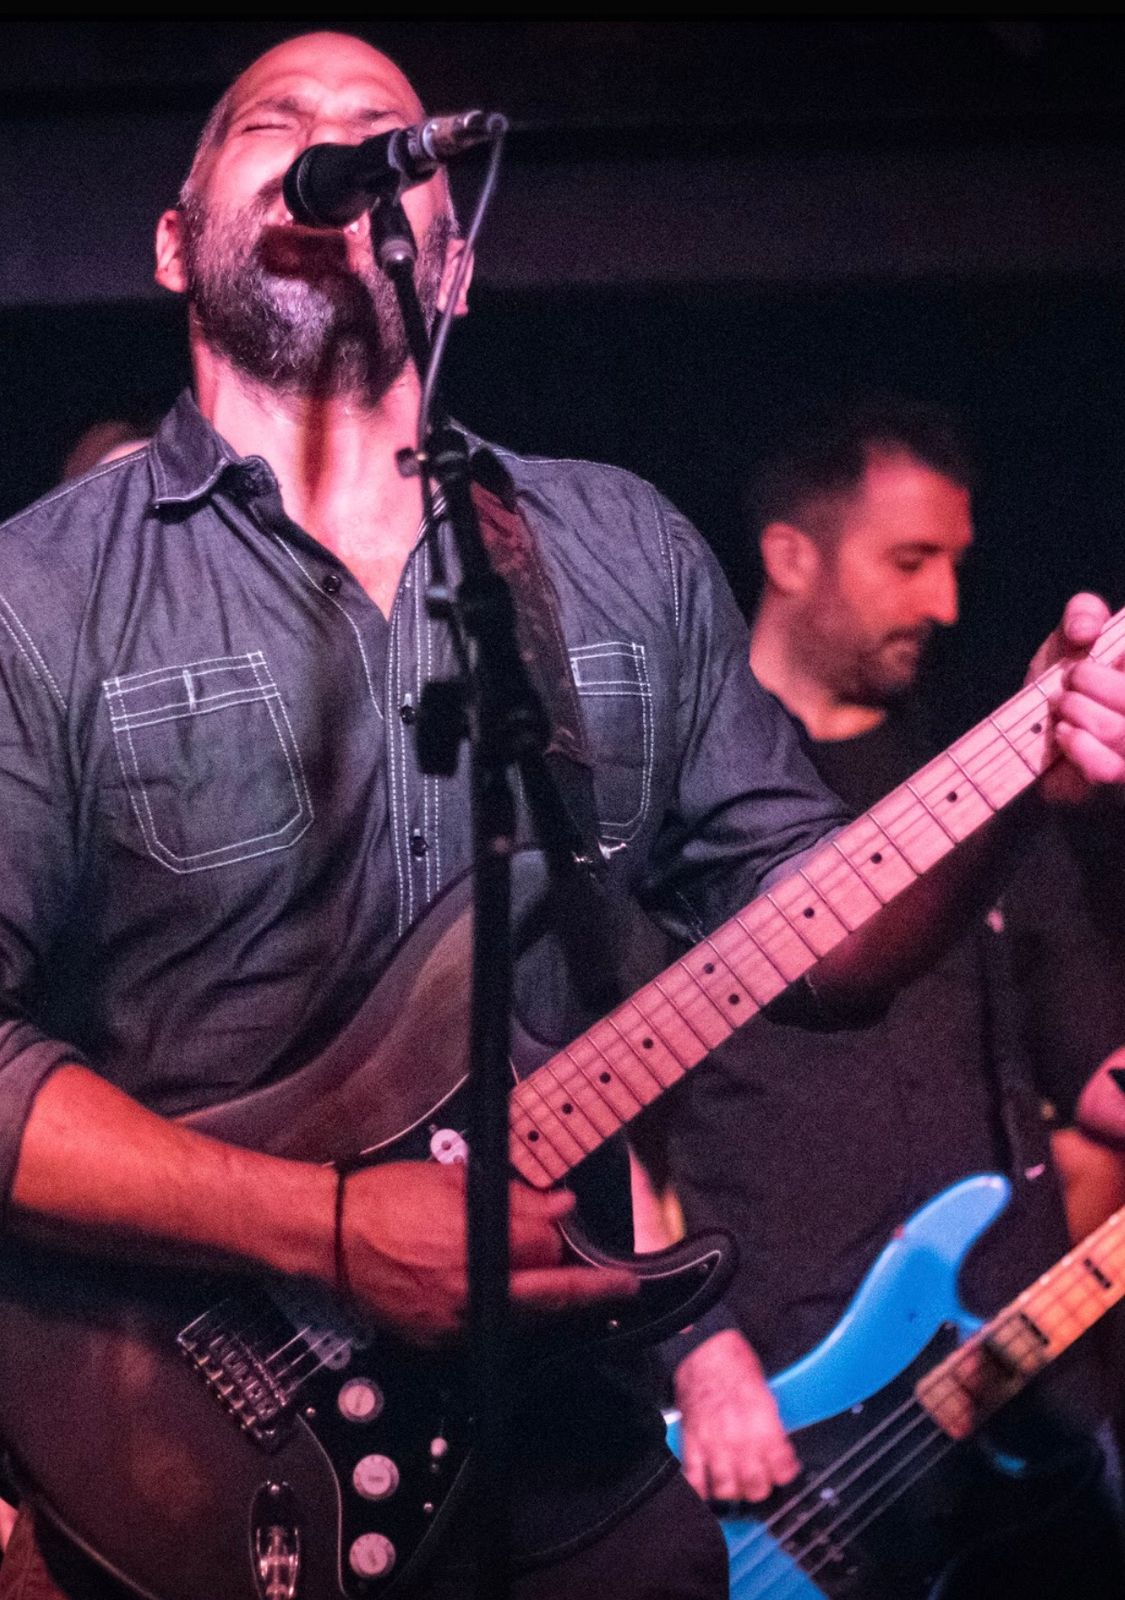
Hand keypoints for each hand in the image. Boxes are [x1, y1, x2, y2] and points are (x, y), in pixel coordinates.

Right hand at [339, 1162, 636, 1346]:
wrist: (330, 1236)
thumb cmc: (385, 1200)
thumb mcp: (452, 1181)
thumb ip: (513, 1199)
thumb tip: (557, 1207)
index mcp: (475, 1245)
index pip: (545, 1249)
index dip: (561, 1236)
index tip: (573, 1227)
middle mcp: (469, 1291)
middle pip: (548, 1295)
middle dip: (590, 1290)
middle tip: (622, 1286)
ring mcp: (453, 1322)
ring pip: (521, 1319)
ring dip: (547, 1303)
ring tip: (573, 1291)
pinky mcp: (436, 1340)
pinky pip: (486, 1330)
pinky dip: (505, 1315)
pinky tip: (511, 1298)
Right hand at [674, 1329, 799, 1502]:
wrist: (704, 1348)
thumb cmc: (735, 1362)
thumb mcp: (767, 1391)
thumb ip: (772, 1424)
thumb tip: (779, 1446)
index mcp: (763, 1425)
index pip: (782, 1469)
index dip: (786, 1473)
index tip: (784, 1472)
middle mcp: (739, 1438)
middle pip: (755, 1486)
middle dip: (762, 1487)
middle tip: (762, 1481)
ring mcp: (713, 1442)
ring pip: (727, 1489)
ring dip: (735, 1492)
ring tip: (737, 1486)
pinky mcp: (691, 1440)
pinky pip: (694, 1476)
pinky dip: (701, 1489)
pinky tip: (708, 1489)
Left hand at [1029, 594, 1124, 800]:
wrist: (1034, 723)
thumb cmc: (1065, 673)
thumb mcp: (1073, 632)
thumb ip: (1083, 613)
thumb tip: (1085, 631)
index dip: (1117, 659)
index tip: (1093, 658)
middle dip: (1092, 682)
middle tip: (1070, 679)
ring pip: (1123, 734)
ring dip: (1083, 712)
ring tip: (1064, 705)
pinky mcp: (1114, 779)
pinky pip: (1108, 770)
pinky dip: (1080, 747)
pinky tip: (1064, 732)